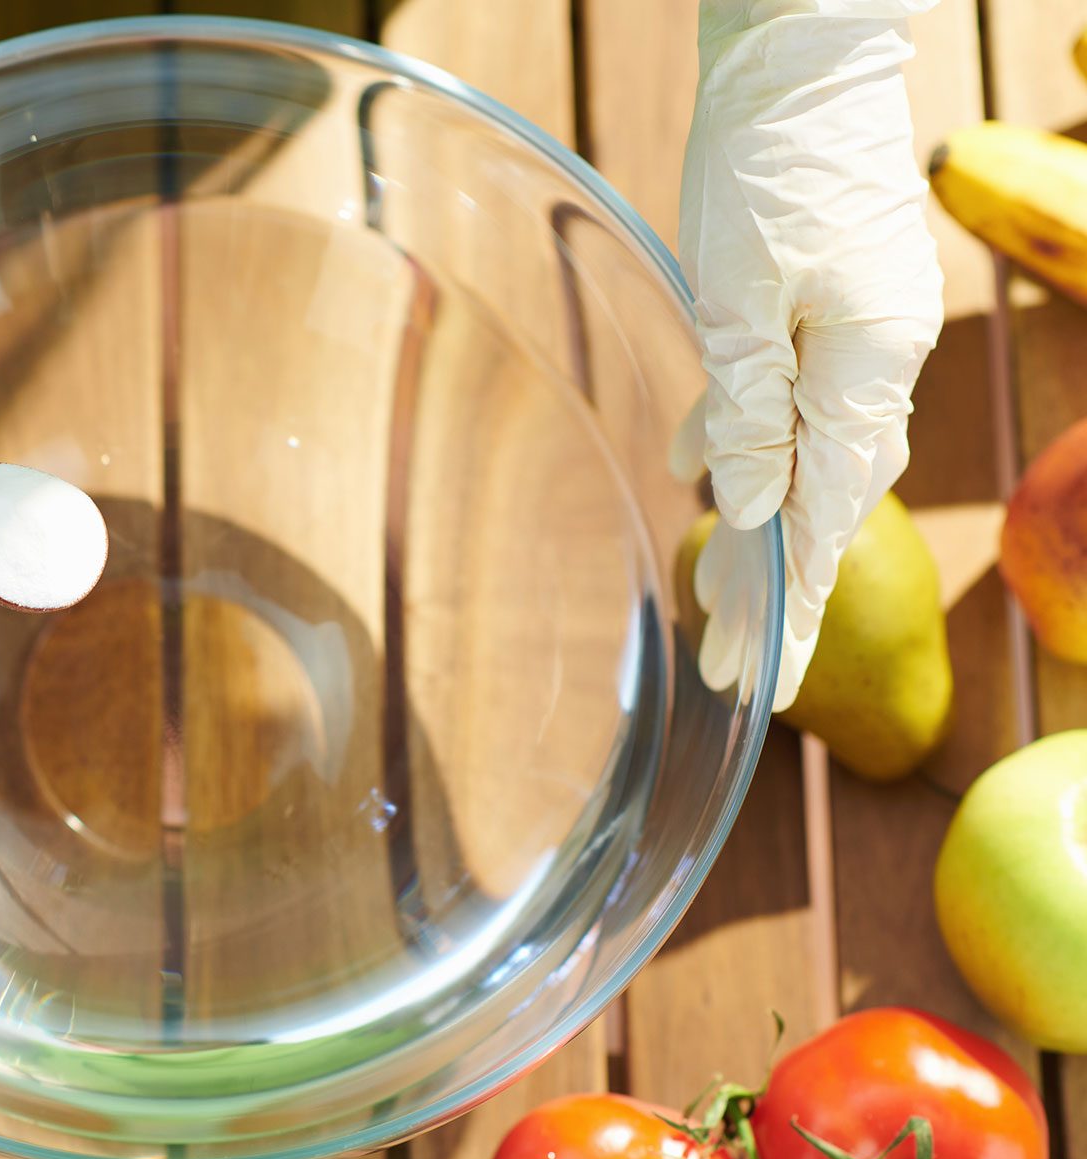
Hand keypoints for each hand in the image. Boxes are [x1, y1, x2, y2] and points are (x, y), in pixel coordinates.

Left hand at [673, 0, 943, 709]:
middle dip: (774, 592)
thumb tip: (755, 513)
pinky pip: (784, 394)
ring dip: (758, 526)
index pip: (824, 520)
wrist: (799, 54)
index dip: (788, 604)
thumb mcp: (741, 294)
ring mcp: (854, 336)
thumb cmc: (765, 165)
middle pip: (819, 504)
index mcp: (867, 369)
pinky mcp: (825, 307)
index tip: (762, 680)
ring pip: (802, 454)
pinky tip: (700, 468)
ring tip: (717, 599)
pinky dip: (744, 436)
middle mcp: (874, 365)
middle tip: (734, 673)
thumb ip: (753, 406)